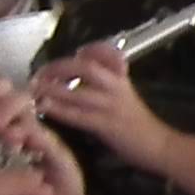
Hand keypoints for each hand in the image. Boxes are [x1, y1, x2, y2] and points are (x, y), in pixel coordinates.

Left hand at [0, 78, 91, 194]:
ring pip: (28, 112)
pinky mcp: (61, 156)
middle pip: (15, 98)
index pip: (0, 101)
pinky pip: (45, 139)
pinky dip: (31, 135)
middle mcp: (31, 132)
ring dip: (9, 113)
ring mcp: (47, 141)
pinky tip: (19, 140)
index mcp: (13, 133)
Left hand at [35, 45, 169, 175]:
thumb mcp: (127, 96)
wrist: (159, 145)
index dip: (89, 50)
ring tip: (35, 90)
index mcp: (123, 79)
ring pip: (77, 91)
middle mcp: (117, 88)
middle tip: (39, 74)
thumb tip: (81, 78)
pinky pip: (76, 114)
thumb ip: (108, 85)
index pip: (108, 53)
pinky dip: (58, 109)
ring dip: (51, 88)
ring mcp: (111, 106)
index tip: (75, 53)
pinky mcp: (105, 125)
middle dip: (59, 67)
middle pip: (86, 67)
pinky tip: (44, 108)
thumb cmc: (140, 124)